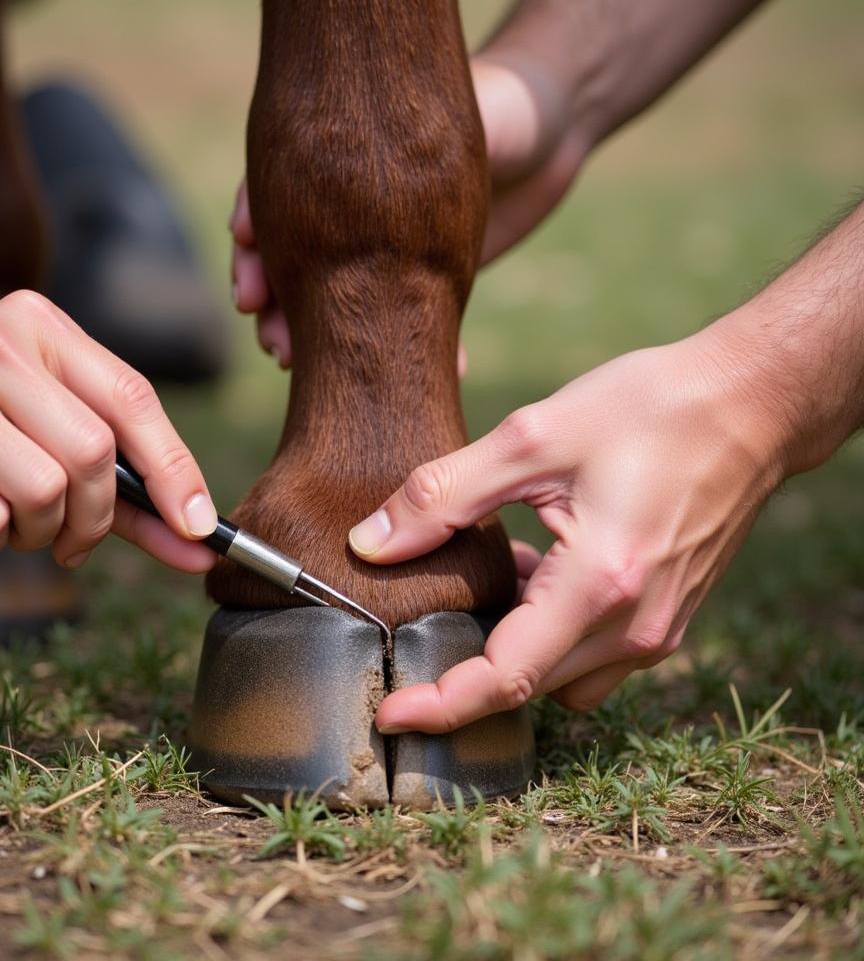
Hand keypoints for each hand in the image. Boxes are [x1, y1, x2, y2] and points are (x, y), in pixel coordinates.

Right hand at [0, 291, 217, 572]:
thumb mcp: (38, 434)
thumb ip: (122, 485)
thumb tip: (199, 542)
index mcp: (34, 324)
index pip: (132, 398)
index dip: (176, 470)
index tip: (200, 528)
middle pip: (94, 452)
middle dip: (97, 517)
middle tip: (74, 541)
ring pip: (46, 490)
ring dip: (38, 531)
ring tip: (5, 518)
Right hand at [229, 56, 587, 363]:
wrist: (554, 128)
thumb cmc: (499, 102)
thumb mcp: (440, 119)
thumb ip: (369, 159)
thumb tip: (260, 220)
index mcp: (332, 161)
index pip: (271, 209)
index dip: (253, 255)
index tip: (248, 297)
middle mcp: (347, 211)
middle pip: (296, 264)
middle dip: (281, 310)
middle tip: (278, 349)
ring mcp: (382, 250)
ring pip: (339, 303)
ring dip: (325, 341)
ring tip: (309, 371)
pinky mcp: (421, 282)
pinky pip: (403, 325)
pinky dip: (406, 357)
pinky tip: (407, 385)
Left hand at [346, 327, 787, 731]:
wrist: (750, 403)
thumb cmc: (648, 409)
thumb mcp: (531, 438)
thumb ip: (442, 496)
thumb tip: (368, 543)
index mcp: (598, 585)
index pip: (504, 679)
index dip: (439, 706)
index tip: (388, 716)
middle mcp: (634, 625)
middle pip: (529, 684)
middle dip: (467, 669)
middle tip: (422, 621)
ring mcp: (658, 627)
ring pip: (562, 675)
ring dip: (514, 643)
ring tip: (492, 573)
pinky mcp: (669, 615)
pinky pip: (594, 651)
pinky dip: (552, 628)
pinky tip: (539, 564)